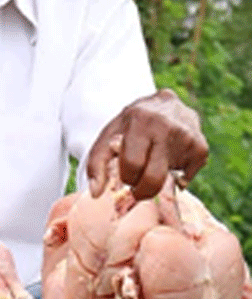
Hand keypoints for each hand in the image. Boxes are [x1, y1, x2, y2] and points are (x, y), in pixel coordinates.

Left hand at [87, 89, 207, 199]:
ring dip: (158, 179)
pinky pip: (185, 178)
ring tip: (152, 163)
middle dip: (142, 190)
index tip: (126, 176)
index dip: (127, 177)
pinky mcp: (201, 148)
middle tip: (138, 186)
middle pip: (154, 178)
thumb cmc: (131, 126)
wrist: (164, 104)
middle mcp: (167, 126)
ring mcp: (187, 137)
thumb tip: (96, 193)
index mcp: (140, 120)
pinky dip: (175, 177)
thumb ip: (96, 163)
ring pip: (168, 180)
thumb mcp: (109, 135)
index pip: (132, 164)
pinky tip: (169, 160)